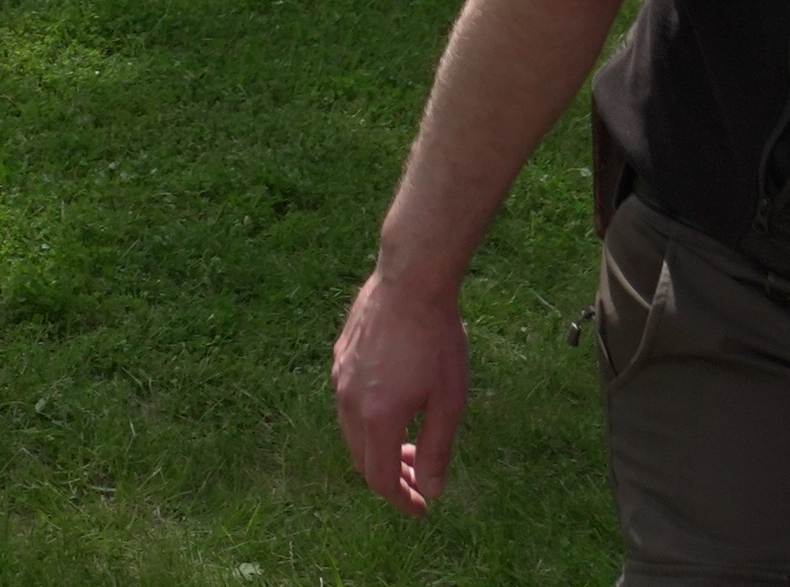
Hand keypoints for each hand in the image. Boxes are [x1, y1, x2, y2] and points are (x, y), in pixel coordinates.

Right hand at [332, 266, 469, 515]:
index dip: (401, 500)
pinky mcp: (339, 357)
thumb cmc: (438, 341)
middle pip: (362, 459)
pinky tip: (395, 405)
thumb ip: (437, 450)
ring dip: (379, 448)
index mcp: (378, 419)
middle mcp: (349, 402)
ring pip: (352, 431)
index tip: (422, 508)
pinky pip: (347, 402)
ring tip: (411, 444)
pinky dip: (369, 421)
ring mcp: (340, 378)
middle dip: (391, 477)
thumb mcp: (450, 402)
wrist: (410, 282)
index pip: (381, 478)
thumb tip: (431, 490)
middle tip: (420, 478)